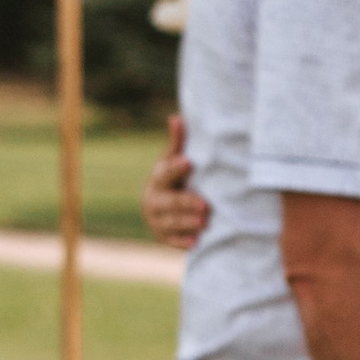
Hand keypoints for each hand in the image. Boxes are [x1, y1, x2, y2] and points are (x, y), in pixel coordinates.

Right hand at [143, 113, 208, 251]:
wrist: (163, 207)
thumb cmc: (176, 178)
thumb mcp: (175, 161)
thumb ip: (178, 143)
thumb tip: (177, 117)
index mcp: (159, 178)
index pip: (165, 172)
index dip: (176, 168)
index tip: (188, 162)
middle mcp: (154, 199)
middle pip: (169, 202)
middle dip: (186, 203)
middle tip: (205, 205)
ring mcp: (157, 220)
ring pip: (171, 223)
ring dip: (187, 223)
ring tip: (204, 222)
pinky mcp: (164, 237)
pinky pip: (172, 241)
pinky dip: (183, 242)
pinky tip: (195, 242)